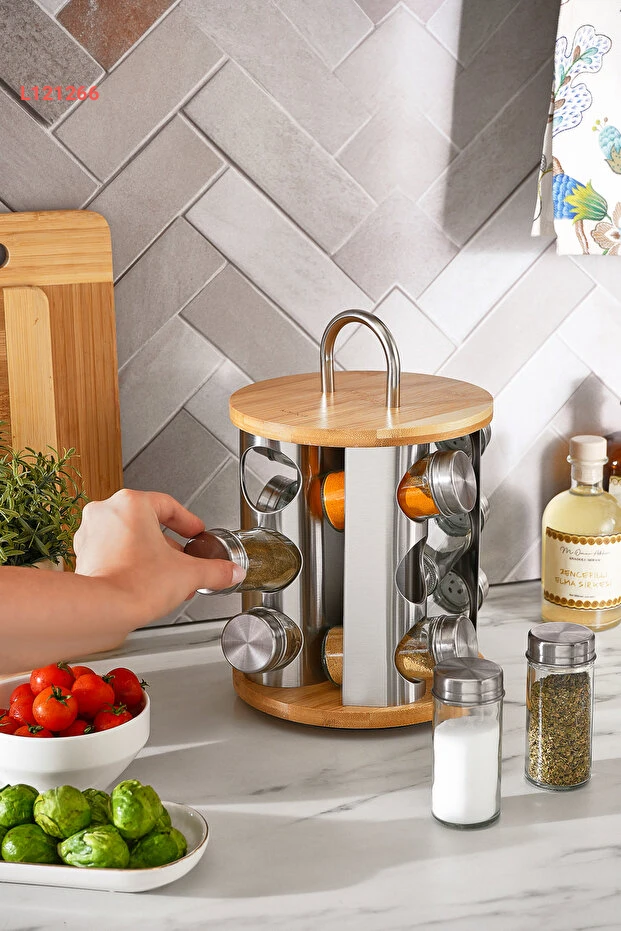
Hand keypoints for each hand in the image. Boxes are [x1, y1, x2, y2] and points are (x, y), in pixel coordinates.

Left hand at [73, 489, 244, 624]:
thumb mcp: (188, 574)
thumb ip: (215, 570)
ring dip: (150, 555)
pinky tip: (145, 583)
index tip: (195, 531)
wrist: (103, 610)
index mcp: (132, 504)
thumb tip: (230, 572)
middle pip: (147, 522)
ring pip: (129, 538)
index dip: (187, 521)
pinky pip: (113, 553)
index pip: (168, 505)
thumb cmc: (135, 584)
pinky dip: (130, 564)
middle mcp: (106, 513)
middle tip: (184, 559)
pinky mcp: (84, 556)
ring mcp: (90, 534)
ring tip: (166, 575)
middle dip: (169, 544)